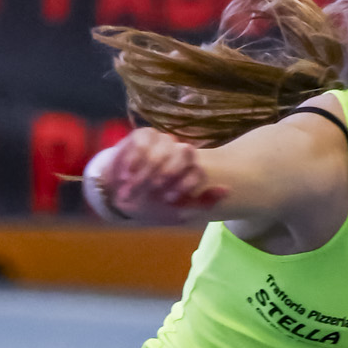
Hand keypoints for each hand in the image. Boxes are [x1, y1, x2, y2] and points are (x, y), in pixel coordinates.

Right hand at [93, 131, 229, 223]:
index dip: (184, 185)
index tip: (169, 199)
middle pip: (186, 152)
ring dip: (148, 172)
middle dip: (169, 174)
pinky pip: (143, 143)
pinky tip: (128, 174)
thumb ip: (203, 202)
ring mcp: (162, 141)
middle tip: (155, 189)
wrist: (120, 195)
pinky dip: (134, 161)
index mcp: (191, 169)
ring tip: (136, 186)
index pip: (198, 170)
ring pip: (163, 149)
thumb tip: (227, 189)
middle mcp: (180, 152)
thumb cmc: (152, 205)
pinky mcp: (142, 135)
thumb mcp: (179, 212)